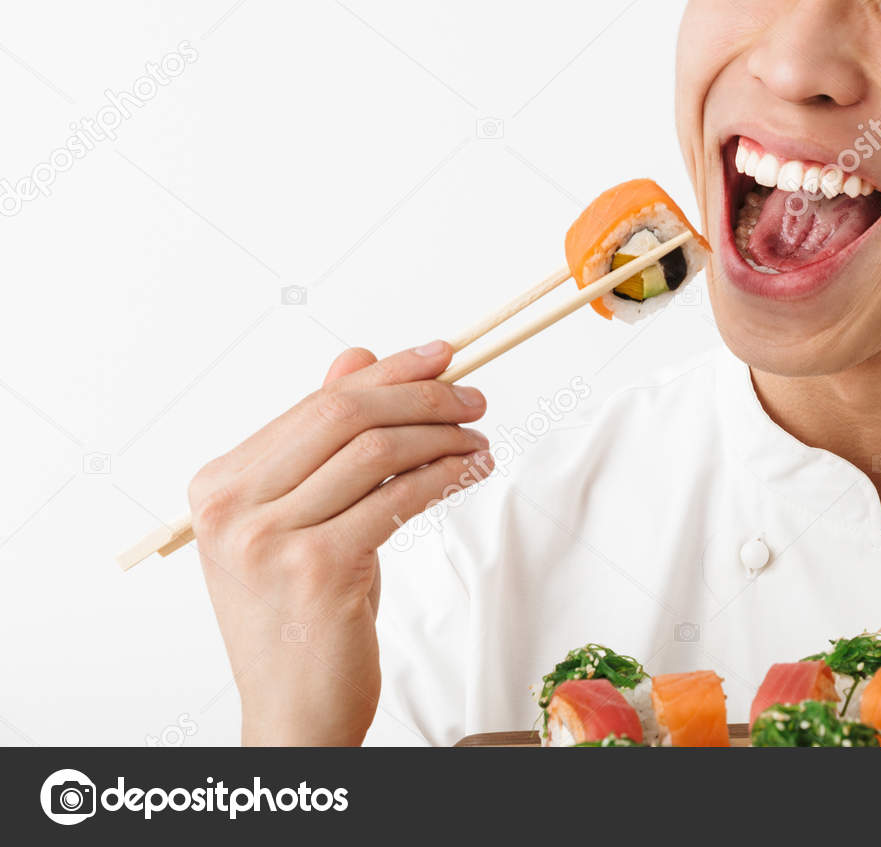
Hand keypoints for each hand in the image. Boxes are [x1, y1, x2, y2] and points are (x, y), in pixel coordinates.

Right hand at [187, 340, 491, 744]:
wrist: (292, 711)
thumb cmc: (301, 616)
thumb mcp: (305, 520)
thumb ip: (324, 444)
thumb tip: (359, 357)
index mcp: (218, 485)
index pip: (315, 403)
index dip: (387, 372)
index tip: (442, 356)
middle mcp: (231, 508)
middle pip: (344, 415)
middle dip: (421, 396)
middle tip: (474, 400)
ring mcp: (268, 539)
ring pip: (376, 451)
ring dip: (442, 437)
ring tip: (477, 443)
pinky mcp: (317, 570)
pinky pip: (399, 498)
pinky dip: (445, 475)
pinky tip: (469, 471)